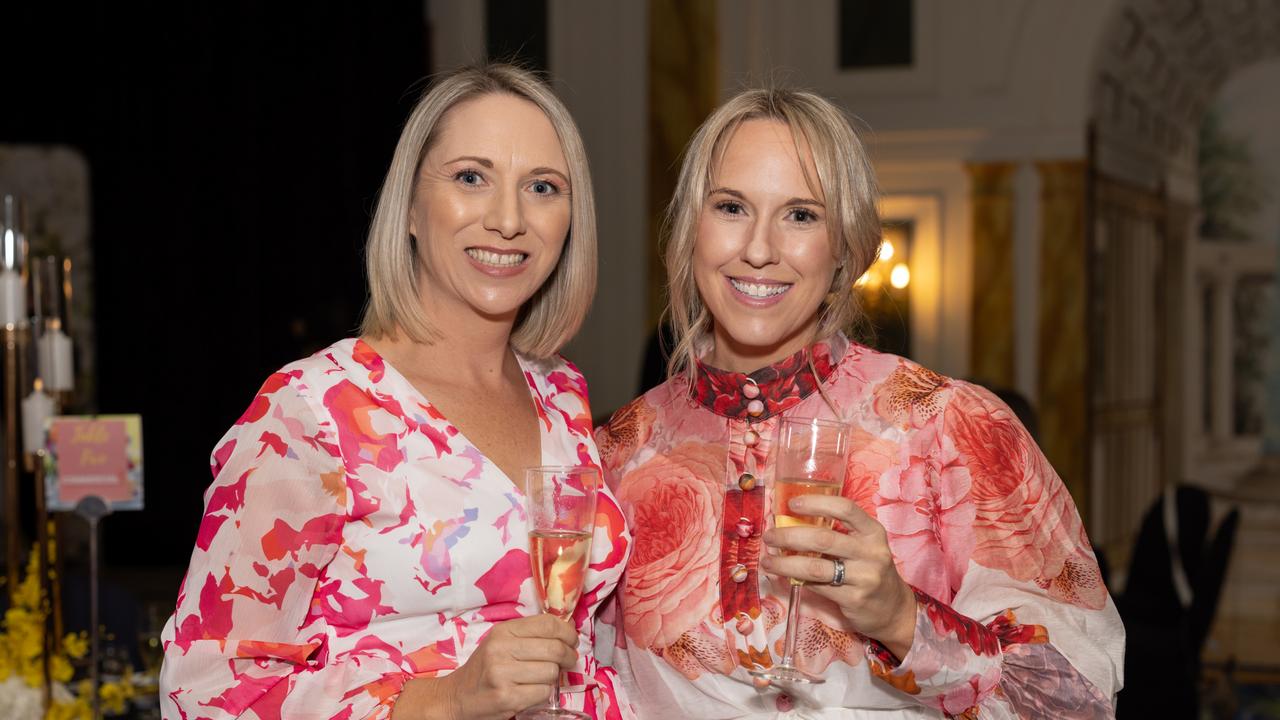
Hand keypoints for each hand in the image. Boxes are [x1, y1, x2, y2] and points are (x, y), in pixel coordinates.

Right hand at [392, 614, 579, 719]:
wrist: (458, 697)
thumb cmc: (485, 668)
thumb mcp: (502, 642)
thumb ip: (530, 634)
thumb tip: (569, 627)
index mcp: (503, 631)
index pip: (548, 624)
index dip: (568, 632)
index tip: (572, 640)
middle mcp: (501, 650)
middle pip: (554, 649)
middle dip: (568, 656)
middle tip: (568, 661)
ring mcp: (503, 675)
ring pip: (551, 672)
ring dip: (553, 677)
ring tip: (542, 678)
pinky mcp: (507, 698)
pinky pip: (544, 693)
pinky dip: (544, 693)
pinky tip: (532, 691)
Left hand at [760, 494, 917, 658]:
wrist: (893, 609)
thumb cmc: (870, 570)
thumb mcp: (863, 546)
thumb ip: (838, 534)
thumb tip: (791, 523)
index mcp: (873, 532)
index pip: (846, 509)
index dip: (817, 503)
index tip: (793, 504)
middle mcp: (871, 552)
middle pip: (823, 539)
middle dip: (789, 536)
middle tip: (770, 536)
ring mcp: (864, 577)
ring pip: (816, 567)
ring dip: (785, 563)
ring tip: (767, 561)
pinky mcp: (854, 599)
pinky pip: (817, 587)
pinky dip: (797, 580)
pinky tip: (785, 577)